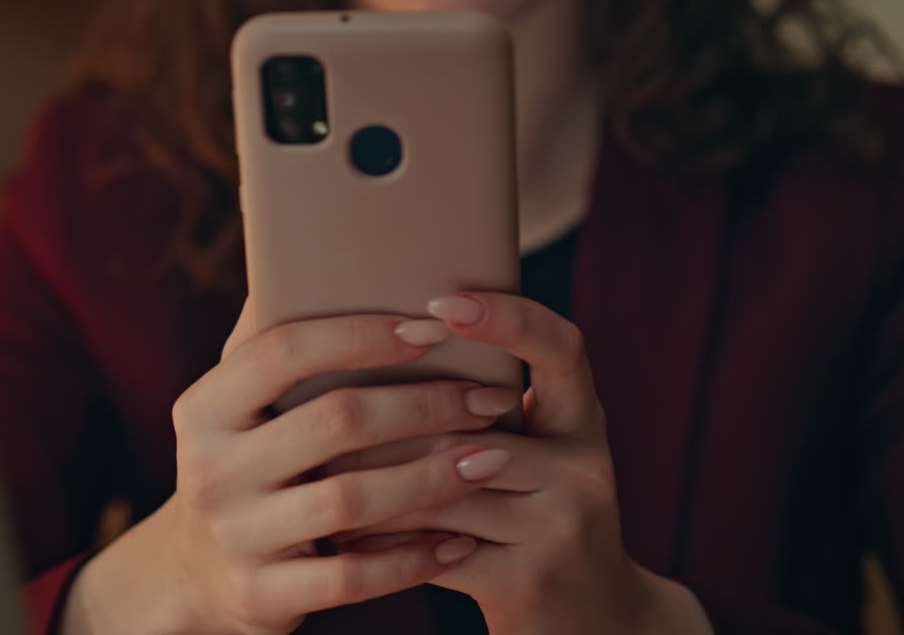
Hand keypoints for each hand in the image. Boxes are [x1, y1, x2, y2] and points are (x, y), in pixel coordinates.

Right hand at [63, 303, 520, 634]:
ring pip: (352, 499)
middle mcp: (210, 469)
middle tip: (489, 397)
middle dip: (424, 403)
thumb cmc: (244, 461)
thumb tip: (320, 249)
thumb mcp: (237, 404)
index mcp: (204, 406)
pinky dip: (414, 558)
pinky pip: (354, 578)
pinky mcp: (261, 595)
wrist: (197, 574)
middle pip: (334, 421)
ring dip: (433, 477)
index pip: (284, 350)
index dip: (362, 334)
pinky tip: (459, 539)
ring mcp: (235, 536)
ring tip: (491, 457)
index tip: (433, 327)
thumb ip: (271, 338)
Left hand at [327, 292, 712, 634]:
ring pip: (442, 485)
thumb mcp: (530, 455)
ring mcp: (563, 524)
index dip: (508, 318)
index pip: (560, 348)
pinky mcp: (530, 579)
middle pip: (470, 423)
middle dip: (385, 418)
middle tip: (316, 399)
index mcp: (581, 419)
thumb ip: (478, 410)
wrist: (591, 620)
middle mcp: (586, 465)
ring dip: (369, 480)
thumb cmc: (529, 518)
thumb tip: (373, 341)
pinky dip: (384, 542)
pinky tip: (343, 536)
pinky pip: (435, 548)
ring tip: (313, 467)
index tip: (442, 301)